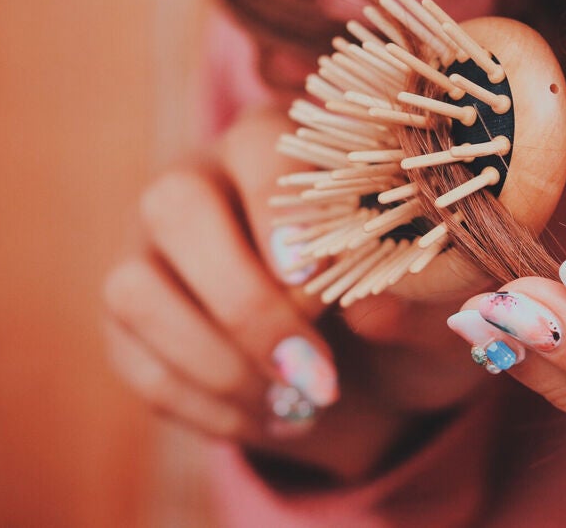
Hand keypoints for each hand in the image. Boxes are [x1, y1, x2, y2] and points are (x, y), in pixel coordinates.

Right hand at [104, 104, 495, 478]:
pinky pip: (136, 362)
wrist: (364, 379)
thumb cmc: (402, 319)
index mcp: (281, 146)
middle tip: (309, 370)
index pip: (260, 148)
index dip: (282, 214)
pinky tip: (269, 419)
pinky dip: (204, 405)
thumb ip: (418, 302)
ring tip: (296, 405)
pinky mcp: (131, 324)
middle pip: (174, 205)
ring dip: (218, 364)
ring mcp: (152, 252)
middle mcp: (201, 182)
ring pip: (134, 289)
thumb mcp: (434, 310)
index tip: (321, 283)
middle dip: (242, 300)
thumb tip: (373, 307)